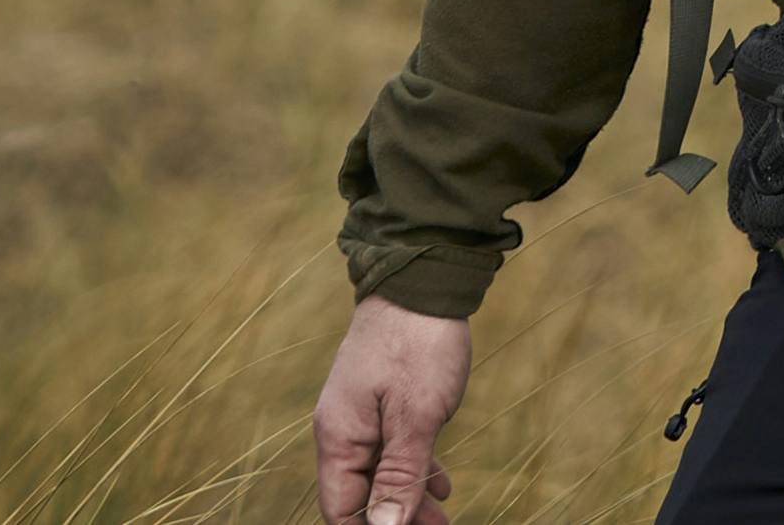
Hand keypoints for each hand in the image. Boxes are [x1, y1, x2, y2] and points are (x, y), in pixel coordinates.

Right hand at [313, 295, 470, 524]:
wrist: (423, 282)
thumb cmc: (418, 344)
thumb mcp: (417, 416)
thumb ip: (401, 474)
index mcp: (340, 436)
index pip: (341, 508)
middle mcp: (342, 429)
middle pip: (360, 494)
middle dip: (394, 518)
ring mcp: (362, 414)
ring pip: (380, 472)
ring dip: (409, 497)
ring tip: (444, 517)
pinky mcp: (383, 401)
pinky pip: (392, 448)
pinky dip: (415, 468)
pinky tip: (442, 484)